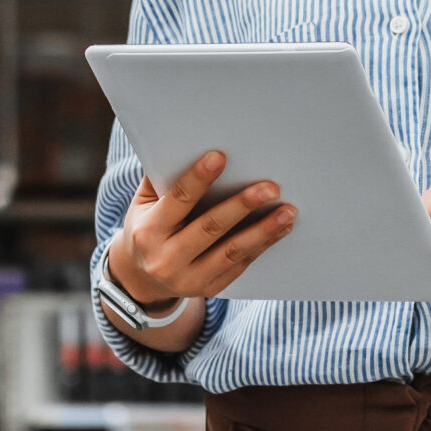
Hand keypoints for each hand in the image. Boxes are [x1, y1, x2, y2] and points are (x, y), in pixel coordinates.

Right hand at [108, 150, 296, 304]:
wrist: (142, 279)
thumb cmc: (148, 227)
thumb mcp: (143, 204)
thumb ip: (162, 178)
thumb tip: (187, 143)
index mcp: (149, 231)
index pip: (178, 200)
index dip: (198, 178)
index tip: (221, 156)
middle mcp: (166, 259)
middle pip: (210, 227)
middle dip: (242, 206)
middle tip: (270, 188)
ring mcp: (189, 278)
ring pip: (232, 252)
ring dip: (263, 231)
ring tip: (288, 212)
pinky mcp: (210, 288)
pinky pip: (240, 265)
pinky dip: (262, 246)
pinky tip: (281, 229)